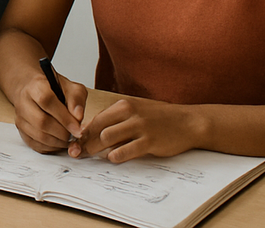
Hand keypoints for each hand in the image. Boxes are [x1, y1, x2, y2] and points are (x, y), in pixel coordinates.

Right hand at [11, 67, 88, 153]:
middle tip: (75, 135)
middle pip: (41, 122)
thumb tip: (78, 117)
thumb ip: (76, 99)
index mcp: (36, 86)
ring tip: (68, 138)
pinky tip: (59, 141)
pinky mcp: (20, 130)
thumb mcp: (70, 87)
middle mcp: (24, 101)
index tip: (78, 128)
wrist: (33, 90)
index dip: (64, 118)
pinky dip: (50, 147)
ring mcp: (20, 117)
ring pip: (38, 135)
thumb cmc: (53, 89)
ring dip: (58, 142)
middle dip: (62, 133)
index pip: (47, 102)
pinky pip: (35, 144)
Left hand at [72, 97, 205, 162]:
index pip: (96, 119)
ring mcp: (140, 127)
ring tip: (95, 156)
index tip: (76, 143)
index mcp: (123, 105)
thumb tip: (90, 132)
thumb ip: (115, 120)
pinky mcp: (149, 141)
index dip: (83, 133)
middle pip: (97, 129)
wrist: (188, 122)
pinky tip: (113, 158)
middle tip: (79, 153)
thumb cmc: (159, 119)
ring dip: (97, 150)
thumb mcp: (135, 112)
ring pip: (107, 138)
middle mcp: (129, 113)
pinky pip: (125, 151)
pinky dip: (115, 156)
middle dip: (85, 143)